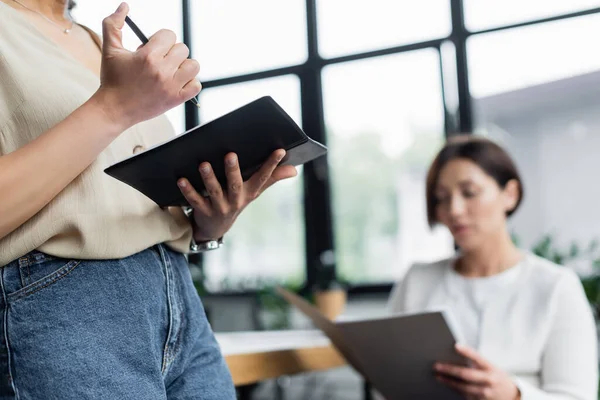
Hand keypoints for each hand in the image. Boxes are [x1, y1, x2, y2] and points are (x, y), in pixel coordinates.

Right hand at [94, 2, 200, 129]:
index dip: (160, 39)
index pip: (169, 35)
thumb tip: (124, 6)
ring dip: (183, 65)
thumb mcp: (110, 50)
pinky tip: (177, 82)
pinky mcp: (176, 99)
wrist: (114, 109)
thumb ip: (113, 24)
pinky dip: (190, 82)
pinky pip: (196, 85)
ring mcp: (171, 86)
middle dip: (170, 51)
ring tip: (170, 70)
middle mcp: (162, 71)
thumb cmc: (112, 79)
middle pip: (182, 48)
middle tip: (158, 60)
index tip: (151, 48)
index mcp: (148, 57)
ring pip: (193, 65)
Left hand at [177, 149, 296, 240]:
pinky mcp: (203, 211)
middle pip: (235, 184)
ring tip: (203, 164)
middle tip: (231, 154)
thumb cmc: (236, 200)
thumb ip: (273, 178)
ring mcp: (219, 207)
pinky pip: (194, 200)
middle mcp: (236, 200)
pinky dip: (188, 190)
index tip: (280, 150)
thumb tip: (294, 170)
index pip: (263, 177)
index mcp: (249, 192)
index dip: (272, 164)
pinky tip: (181, 179)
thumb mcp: (254, 191)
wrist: (215, 227)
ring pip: (214, 191)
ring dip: (208, 178)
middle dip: (233, 170)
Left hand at [434, 344, 519, 399]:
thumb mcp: (490, 366)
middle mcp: (489, 381)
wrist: (509, 394)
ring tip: (438, 376)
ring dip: (448, 382)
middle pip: (466, 375)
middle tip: (437, 366)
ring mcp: (485, 393)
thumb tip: (455, 355)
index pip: (478, 358)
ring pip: (463, 387)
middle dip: (450, 370)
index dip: (467, 352)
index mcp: (491, 368)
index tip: (456, 345)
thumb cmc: (495, 376)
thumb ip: (476, 362)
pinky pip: (464, 395)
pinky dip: (454, 389)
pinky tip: (446, 384)